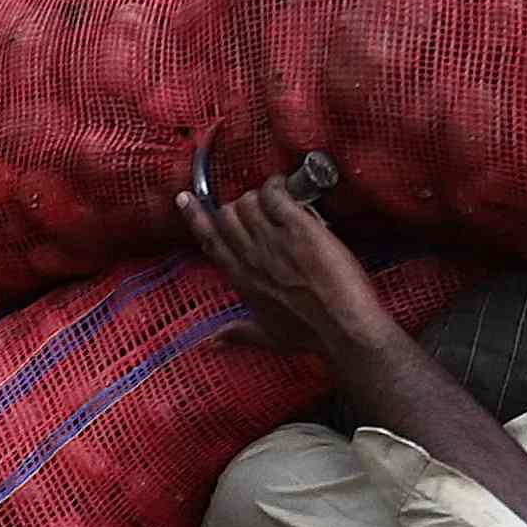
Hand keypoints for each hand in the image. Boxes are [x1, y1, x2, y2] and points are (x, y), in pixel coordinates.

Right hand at [174, 177, 391, 365]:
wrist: (342, 327)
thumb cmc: (309, 334)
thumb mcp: (269, 337)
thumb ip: (239, 334)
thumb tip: (214, 342)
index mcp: (240, 280)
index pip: (209, 241)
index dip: (195, 217)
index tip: (185, 199)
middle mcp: (250, 257)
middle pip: (225, 215)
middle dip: (237, 206)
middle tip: (257, 206)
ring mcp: (272, 240)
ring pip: (247, 201)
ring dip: (259, 194)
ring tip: (276, 196)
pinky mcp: (298, 228)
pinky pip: (275, 195)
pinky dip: (277, 185)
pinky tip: (284, 185)